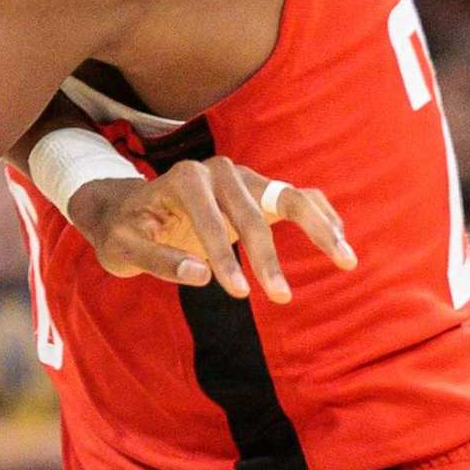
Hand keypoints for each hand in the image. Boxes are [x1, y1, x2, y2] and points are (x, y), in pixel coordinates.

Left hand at [63, 157, 355, 300]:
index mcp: (185, 179)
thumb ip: (158, 261)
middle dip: (269, 256)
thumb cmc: (123, 231)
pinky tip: (341, 244)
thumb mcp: (123, 250)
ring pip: (291, 197)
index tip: (240, 294)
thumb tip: (201, 277)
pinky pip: (300, 199)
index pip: (212, 220)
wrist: (130, 209)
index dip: (226, 257)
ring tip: (346, 260)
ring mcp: (245, 178)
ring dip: (319, 229)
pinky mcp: (260, 191)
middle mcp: (220, 171)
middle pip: (256, 210)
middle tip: (281, 298)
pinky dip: (323, 218)